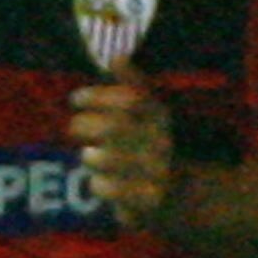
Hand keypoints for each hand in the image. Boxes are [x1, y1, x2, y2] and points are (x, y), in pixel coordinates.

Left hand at [71, 65, 198, 233]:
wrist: (182, 194)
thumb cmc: (151, 145)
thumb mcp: (148, 114)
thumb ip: (132, 85)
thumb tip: (116, 56)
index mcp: (159, 117)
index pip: (129, 98)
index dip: (98, 95)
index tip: (76, 99)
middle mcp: (160, 142)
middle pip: (114, 127)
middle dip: (86, 125)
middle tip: (75, 127)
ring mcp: (155, 173)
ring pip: (107, 159)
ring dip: (91, 157)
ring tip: (91, 156)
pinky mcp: (147, 200)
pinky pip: (109, 188)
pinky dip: (98, 183)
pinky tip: (99, 181)